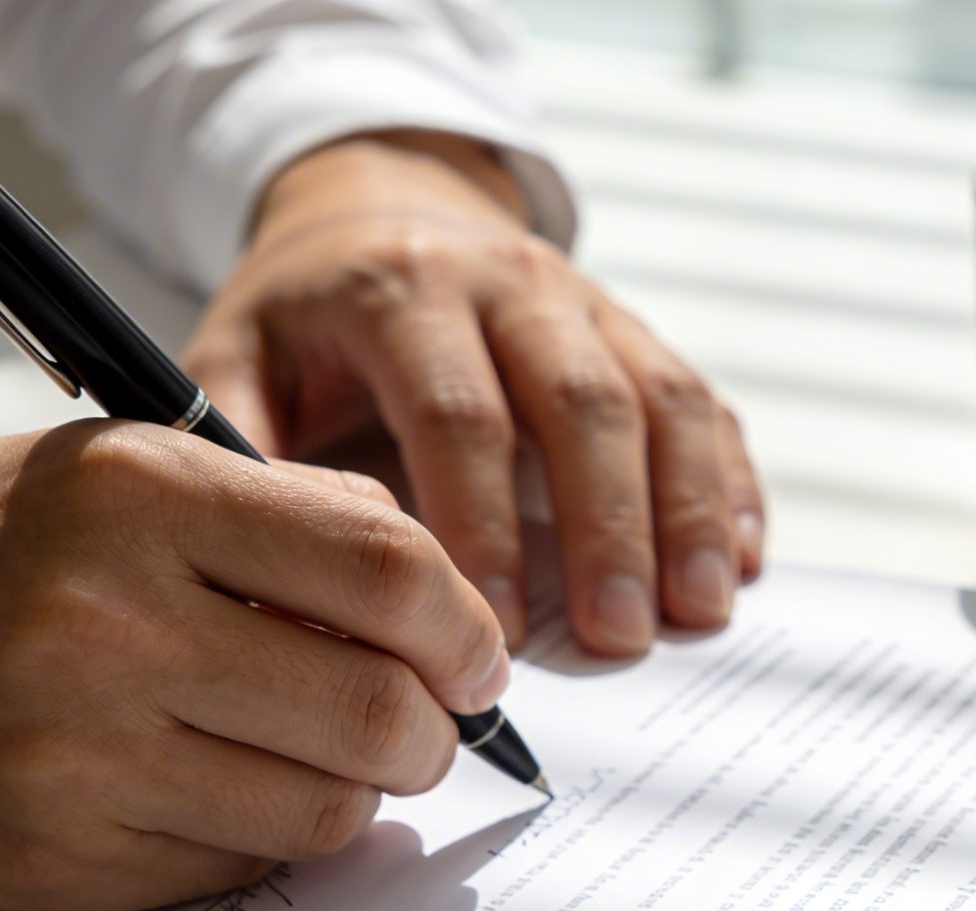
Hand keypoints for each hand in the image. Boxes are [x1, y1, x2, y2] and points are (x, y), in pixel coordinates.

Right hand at [0, 422, 507, 910]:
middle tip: (421, 723)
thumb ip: (263, 512)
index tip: (474, 652)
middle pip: (380, 712)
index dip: (465, 626)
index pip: (388, 572)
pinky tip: (206, 795)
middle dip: (432, 730)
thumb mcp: (90, 471)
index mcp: (131, 495)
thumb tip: (430, 593)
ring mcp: (75, 758)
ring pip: (325, 811)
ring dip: (352, 795)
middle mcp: (104, 623)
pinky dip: (255, 841)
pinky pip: (235, 872)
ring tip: (311, 758)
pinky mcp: (51, 865)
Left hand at [182, 132, 764, 655]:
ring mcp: (587, 303)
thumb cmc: (303, 317)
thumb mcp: (234, 358)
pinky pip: (701, 400)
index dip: (483, 525)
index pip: (459, 413)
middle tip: (617, 637)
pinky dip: (729, 482)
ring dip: (687, 511)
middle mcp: (509, 283)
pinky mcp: (635, 332)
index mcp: (402, 290)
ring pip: (660, 399)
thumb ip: (241, 453)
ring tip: (698, 613)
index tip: (490, 629)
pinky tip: (741, 560)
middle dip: (606, 528)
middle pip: (581, 404)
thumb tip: (267, 577)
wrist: (376, 207)